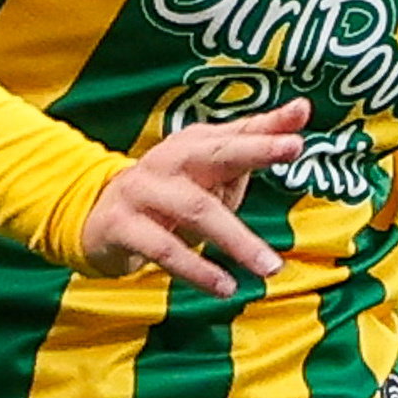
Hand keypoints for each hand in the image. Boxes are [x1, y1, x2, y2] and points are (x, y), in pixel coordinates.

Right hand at [80, 100, 308, 294]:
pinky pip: (164, 249)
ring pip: (196, 209)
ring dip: (236, 239)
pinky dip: (197, 270)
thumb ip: (253, 145)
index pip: (238, 131)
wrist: (95, 218)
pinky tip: (224, 286)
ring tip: (270, 267)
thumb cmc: (169, 193)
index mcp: (194, 145)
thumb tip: (301, 111)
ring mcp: (144, 191)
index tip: (302, 113)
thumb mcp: (210, 172)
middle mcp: (170, 160)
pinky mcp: (123, 226)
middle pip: (216, 151)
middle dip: (255, 148)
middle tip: (295, 147)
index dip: (270, 123)